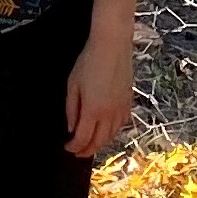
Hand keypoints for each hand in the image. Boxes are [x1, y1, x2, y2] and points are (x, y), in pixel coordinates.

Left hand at [66, 19, 134, 159]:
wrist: (112, 45)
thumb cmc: (89, 61)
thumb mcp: (72, 84)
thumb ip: (72, 109)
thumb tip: (71, 128)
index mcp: (93, 110)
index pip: (83, 139)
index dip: (74, 147)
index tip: (67, 147)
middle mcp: (109, 114)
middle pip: (99, 142)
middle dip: (87, 150)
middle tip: (77, 152)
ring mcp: (121, 108)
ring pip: (112, 136)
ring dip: (100, 143)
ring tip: (90, 144)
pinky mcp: (129, 102)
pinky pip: (122, 125)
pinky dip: (113, 132)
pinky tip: (107, 130)